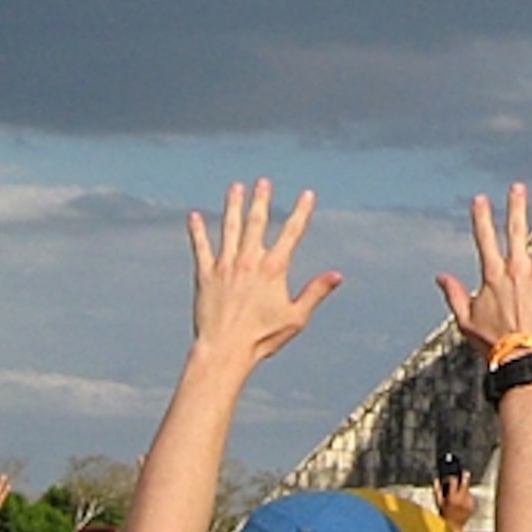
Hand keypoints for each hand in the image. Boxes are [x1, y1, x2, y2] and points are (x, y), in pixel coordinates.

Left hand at [186, 180, 340, 369]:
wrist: (225, 350)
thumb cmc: (262, 338)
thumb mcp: (296, 317)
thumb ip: (315, 292)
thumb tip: (337, 275)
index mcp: (273, 269)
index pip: (291, 233)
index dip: (301, 212)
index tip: (307, 194)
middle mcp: (249, 261)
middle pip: (256, 222)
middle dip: (261, 200)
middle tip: (263, 182)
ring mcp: (225, 266)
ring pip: (230, 228)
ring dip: (233, 206)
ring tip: (235, 187)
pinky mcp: (206, 275)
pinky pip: (201, 247)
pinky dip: (197, 231)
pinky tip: (193, 216)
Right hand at [436, 468, 476, 531]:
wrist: (453, 527)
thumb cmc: (444, 515)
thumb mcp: (439, 503)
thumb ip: (437, 490)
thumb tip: (436, 479)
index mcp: (452, 496)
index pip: (454, 481)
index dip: (453, 477)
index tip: (453, 475)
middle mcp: (461, 498)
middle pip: (465, 483)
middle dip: (465, 477)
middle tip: (466, 472)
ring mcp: (468, 502)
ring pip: (468, 491)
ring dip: (465, 491)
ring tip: (460, 497)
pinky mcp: (473, 505)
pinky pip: (472, 498)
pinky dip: (468, 498)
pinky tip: (463, 503)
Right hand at [437, 185, 531, 355]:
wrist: (523, 358)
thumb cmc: (494, 345)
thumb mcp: (467, 321)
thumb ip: (455, 295)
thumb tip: (440, 276)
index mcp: (493, 276)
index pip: (485, 239)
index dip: (482, 218)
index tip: (480, 199)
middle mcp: (517, 270)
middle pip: (516, 231)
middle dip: (516, 207)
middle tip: (518, 187)